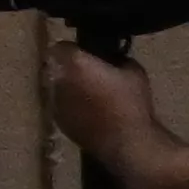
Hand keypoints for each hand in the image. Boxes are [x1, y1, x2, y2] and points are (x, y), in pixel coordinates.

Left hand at [43, 42, 158, 161]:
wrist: (126, 142)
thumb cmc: (131, 104)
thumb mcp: (134, 71)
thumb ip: (117, 58)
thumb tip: (112, 59)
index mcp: (74, 64)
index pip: (61, 46)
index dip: (74, 50)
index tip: (86, 55)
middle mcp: (57, 80)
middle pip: (54, 66)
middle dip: (67, 67)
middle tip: (87, 73)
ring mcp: (54, 101)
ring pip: (54, 85)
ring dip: (66, 86)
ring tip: (88, 93)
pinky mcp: (56, 119)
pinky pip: (58, 104)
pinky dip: (68, 103)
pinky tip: (86, 111)